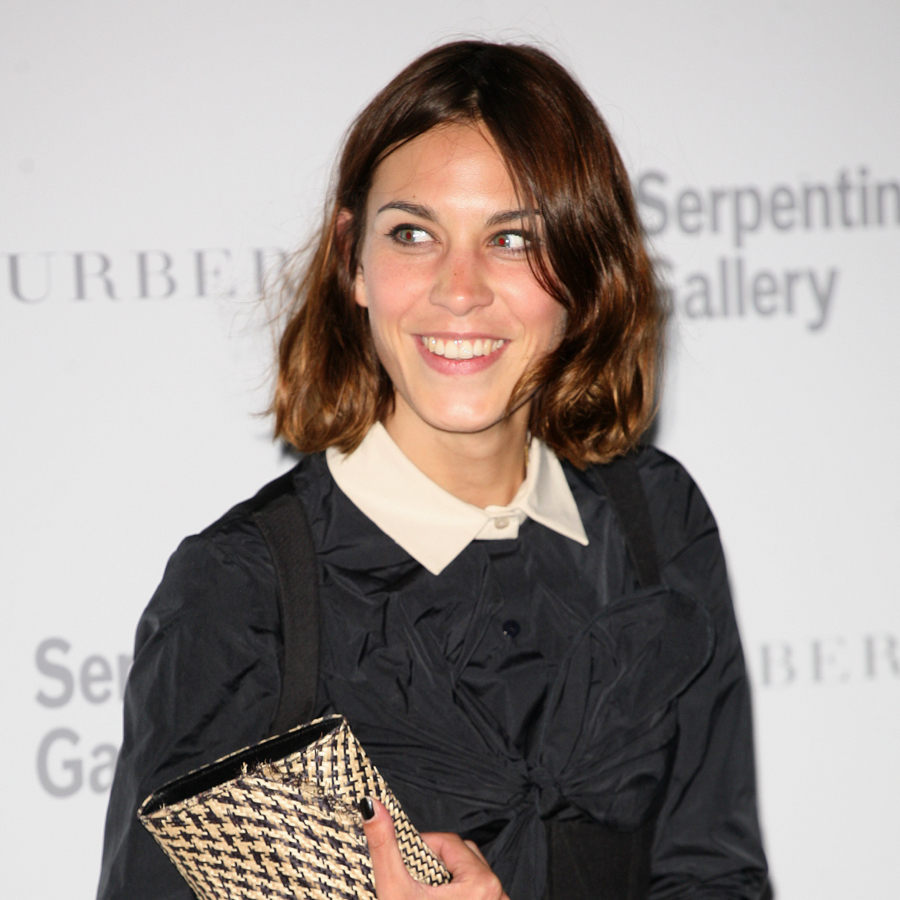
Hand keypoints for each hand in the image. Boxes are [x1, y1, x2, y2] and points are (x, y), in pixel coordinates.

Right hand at [360, 797, 508, 899]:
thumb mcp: (395, 892)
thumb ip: (384, 846)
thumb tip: (372, 807)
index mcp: (481, 884)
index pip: (446, 841)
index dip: (419, 847)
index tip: (402, 863)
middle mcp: (498, 896)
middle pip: (461, 857)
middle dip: (435, 863)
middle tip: (411, 882)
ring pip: (471, 877)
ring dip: (447, 881)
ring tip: (423, 896)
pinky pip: (477, 896)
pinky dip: (457, 897)